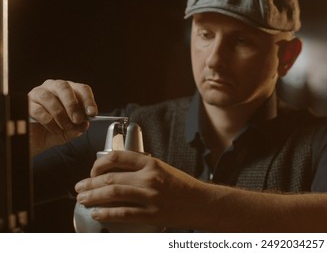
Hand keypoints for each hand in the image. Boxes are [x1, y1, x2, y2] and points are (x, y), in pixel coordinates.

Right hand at [28, 79, 97, 155]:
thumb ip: (78, 127)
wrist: (37, 141)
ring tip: (65, 127)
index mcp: (69, 91)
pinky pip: (38, 110)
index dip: (88, 100)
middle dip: (72, 104)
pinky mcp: (27, 104)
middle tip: (77, 119)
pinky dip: (49, 122)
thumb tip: (84, 124)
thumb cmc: (56, 130)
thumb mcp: (71, 131)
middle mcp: (53, 87)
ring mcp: (38, 93)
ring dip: (60, 114)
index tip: (92, 113)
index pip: (81, 89)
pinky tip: (55, 129)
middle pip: (63, 87)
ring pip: (49, 97)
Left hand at [74, 150, 204, 228]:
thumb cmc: (183, 187)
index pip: (117, 157)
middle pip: (110, 178)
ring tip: (83, 200)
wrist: (202, 203)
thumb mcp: (163, 169)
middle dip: (89, 183)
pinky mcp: (152, 214)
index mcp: (152, 163)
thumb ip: (142, 168)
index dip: (98, 164)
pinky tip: (97, 214)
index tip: (92, 170)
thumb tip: (116, 173)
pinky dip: (106, 214)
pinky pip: (123, 213)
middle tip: (79, 188)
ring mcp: (150, 196)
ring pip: (113, 194)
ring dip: (93, 197)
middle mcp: (150, 178)